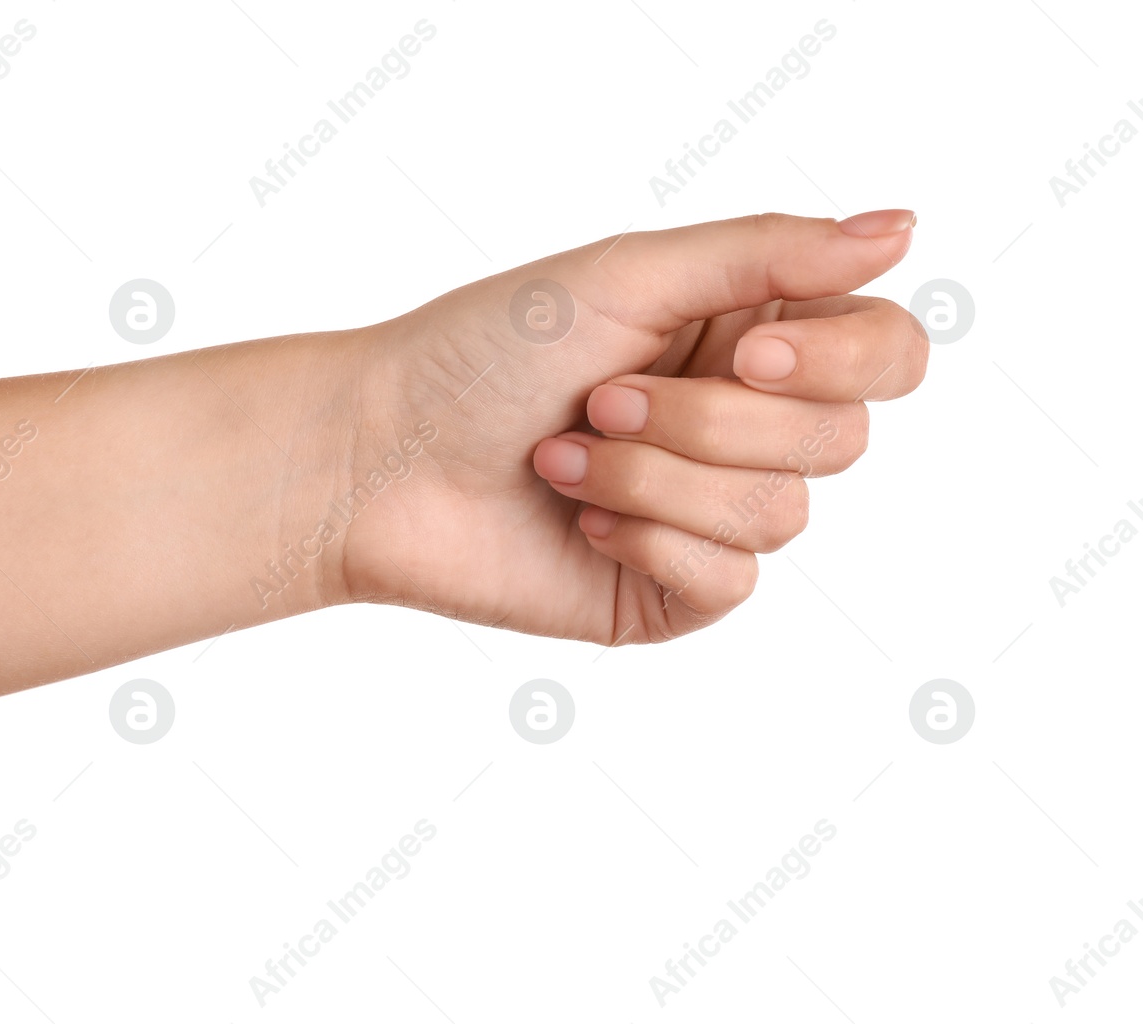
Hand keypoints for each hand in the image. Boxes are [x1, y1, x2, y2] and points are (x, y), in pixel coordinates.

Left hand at [339, 211, 927, 645]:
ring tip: (563, 456)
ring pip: (781, 512)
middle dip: (706, 419)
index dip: (839, 356)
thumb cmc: (483, 352)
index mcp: (745, 337)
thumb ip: (768, 252)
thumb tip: (904, 227)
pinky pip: (730, 578)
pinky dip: (646, 536)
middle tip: (603, 398)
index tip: (740, 348)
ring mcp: (712, 515)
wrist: (381, 456)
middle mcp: (742, 426)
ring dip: (653, 476)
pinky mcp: (674, 590)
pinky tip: (578, 518)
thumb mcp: (628, 274)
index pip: (886, 351)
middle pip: (841, 436)